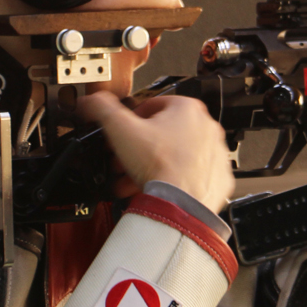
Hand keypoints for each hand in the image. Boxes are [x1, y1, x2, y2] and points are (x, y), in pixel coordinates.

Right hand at [77, 91, 234, 211]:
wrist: (182, 204)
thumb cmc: (161, 167)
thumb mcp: (121, 130)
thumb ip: (102, 109)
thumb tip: (90, 102)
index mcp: (187, 109)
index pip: (151, 106)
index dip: (130, 122)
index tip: (122, 136)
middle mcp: (205, 127)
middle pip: (163, 134)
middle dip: (138, 149)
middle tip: (124, 161)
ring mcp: (214, 153)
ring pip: (175, 156)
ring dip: (151, 166)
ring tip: (133, 179)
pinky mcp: (217, 177)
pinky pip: (189, 176)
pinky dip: (173, 181)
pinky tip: (155, 189)